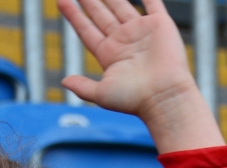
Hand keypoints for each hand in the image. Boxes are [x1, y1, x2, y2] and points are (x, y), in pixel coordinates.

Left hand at [57, 0, 223, 153]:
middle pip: (101, 15)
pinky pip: (152, 2)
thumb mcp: (102, 94)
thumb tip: (63, 82)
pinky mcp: (160, 24)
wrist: (165, 96)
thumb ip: (83, 87)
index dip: (74, 16)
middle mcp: (124, 41)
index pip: (87, 30)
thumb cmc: (135, 99)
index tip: (61, 1)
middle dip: (89, 1)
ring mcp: (141, 31)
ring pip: (121, 5)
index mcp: (109, 55)